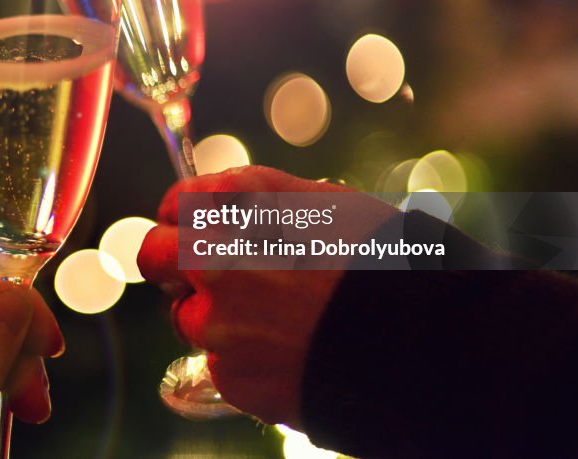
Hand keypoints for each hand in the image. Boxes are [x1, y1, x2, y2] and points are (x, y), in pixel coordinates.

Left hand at [138, 165, 395, 427]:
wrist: (423, 343)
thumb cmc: (385, 261)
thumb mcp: (326, 203)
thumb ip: (262, 199)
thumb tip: (227, 203)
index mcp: (234, 209)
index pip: (176, 203)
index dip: (187, 215)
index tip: (200, 225)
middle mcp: (211, 261)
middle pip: (154, 256)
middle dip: (172, 261)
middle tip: (210, 271)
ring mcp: (215, 324)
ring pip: (186, 317)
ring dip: (212, 315)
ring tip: (271, 319)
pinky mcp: (230, 377)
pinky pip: (220, 363)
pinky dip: (243, 358)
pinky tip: (289, 352)